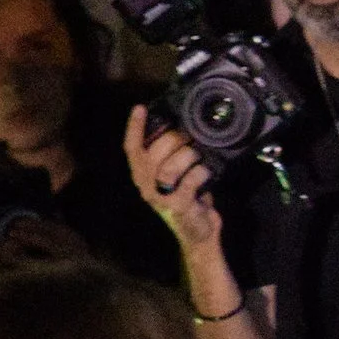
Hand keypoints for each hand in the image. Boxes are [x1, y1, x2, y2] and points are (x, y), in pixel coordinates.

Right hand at [125, 106, 219, 253]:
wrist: (198, 230)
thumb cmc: (188, 195)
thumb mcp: (176, 173)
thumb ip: (173, 153)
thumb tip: (184, 124)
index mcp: (143, 174)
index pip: (131, 149)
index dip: (134, 128)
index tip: (140, 108)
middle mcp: (146, 185)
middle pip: (151, 156)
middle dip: (173, 140)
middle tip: (190, 135)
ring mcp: (160, 198)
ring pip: (168, 169)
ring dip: (188, 156)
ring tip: (199, 154)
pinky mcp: (178, 206)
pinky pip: (189, 182)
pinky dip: (201, 171)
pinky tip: (207, 170)